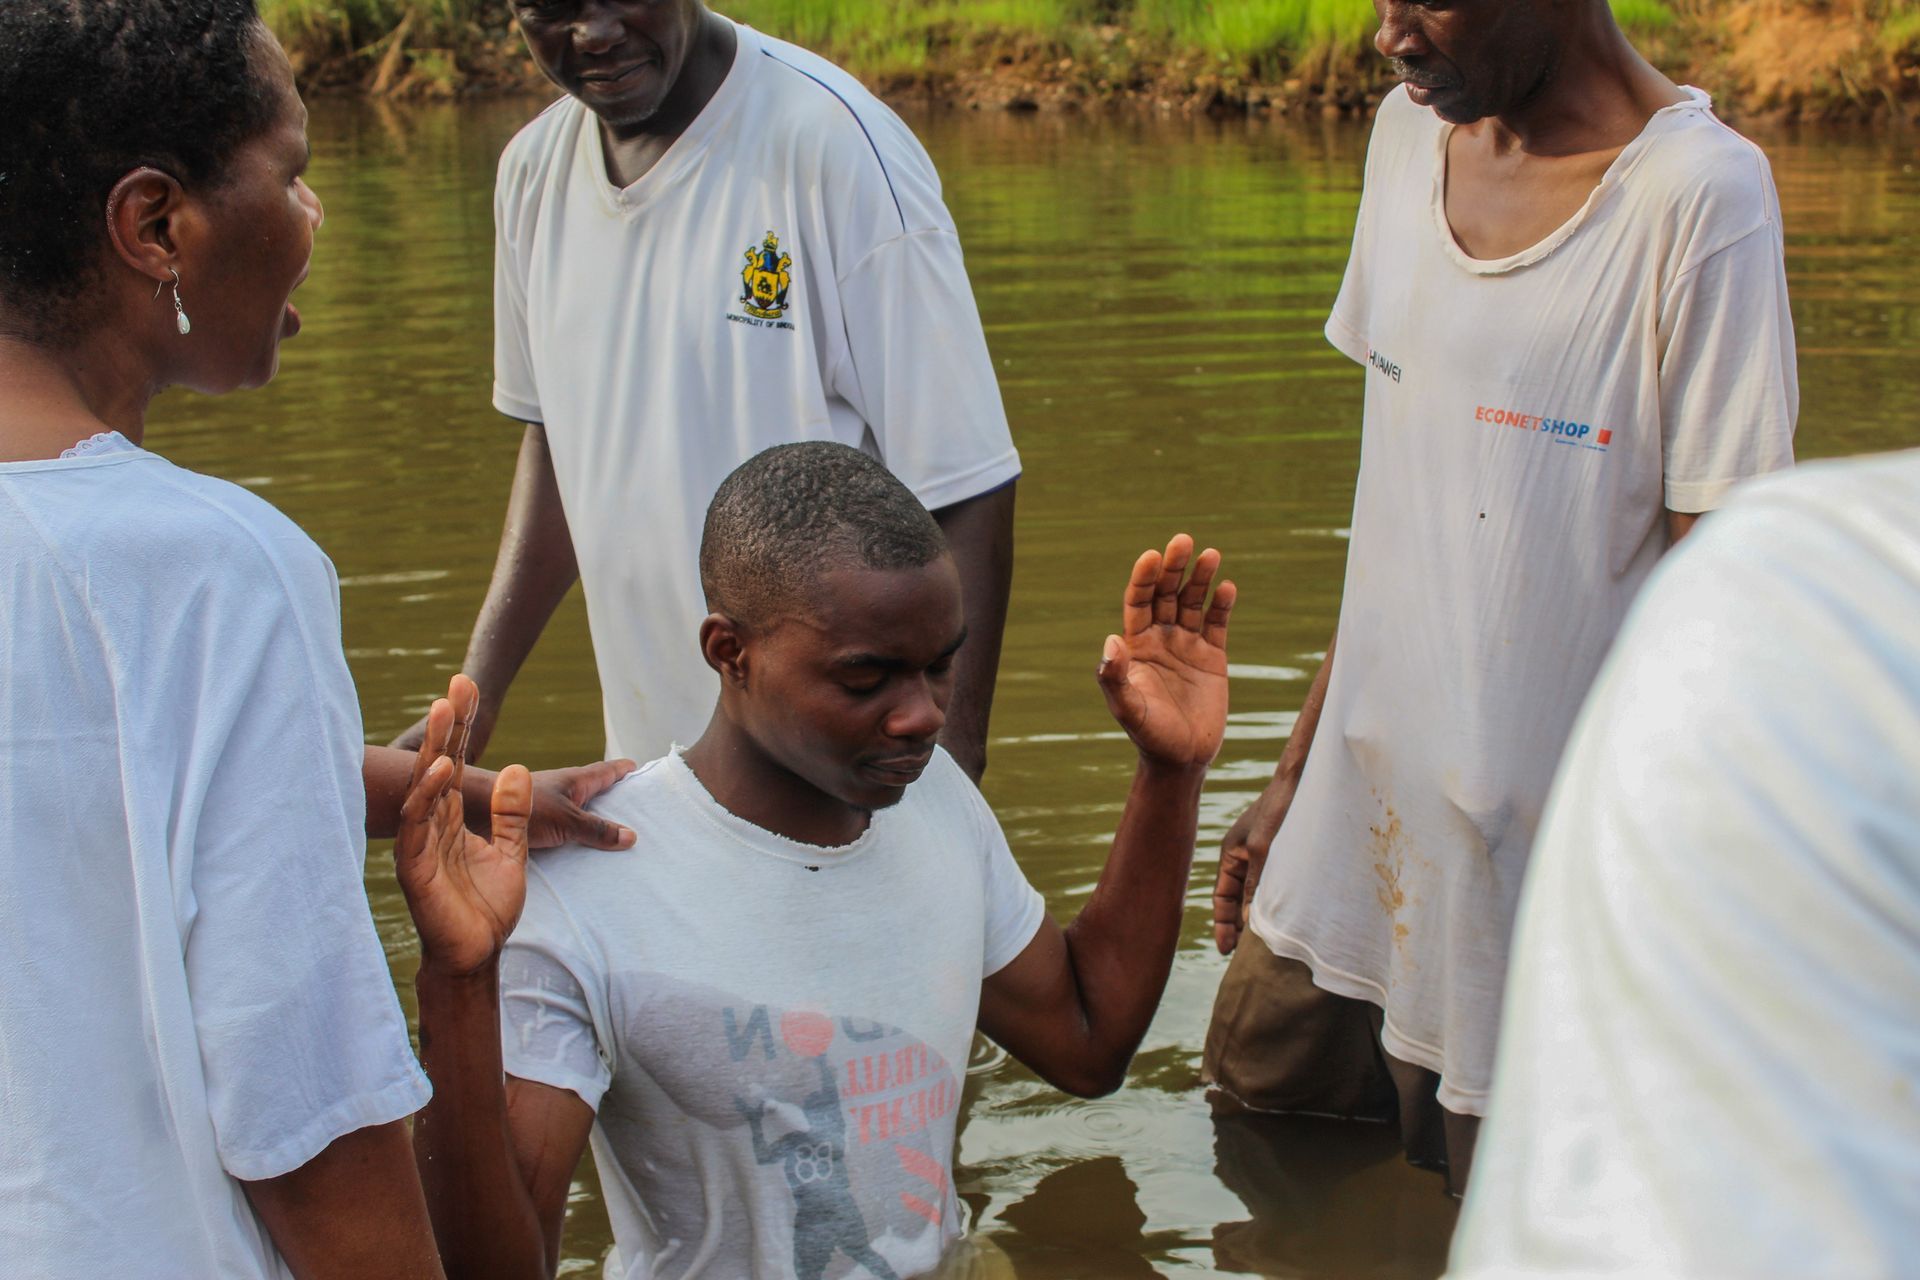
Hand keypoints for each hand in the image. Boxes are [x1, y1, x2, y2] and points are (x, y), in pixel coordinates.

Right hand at [396, 674, 530, 976]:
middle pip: (439, 762)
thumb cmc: (485, 905)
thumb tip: (516, 769)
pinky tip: (439, 771)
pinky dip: (427, 796)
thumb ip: (512, 813)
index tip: (468, 686)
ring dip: (434, 747)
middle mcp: (433, 822)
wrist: (475, 952)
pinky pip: (418, 825)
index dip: (461, 725)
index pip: (457, 761)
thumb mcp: (510, 850)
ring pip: (424, 786)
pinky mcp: (415, 865)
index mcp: (453, 816)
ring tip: (444, 711)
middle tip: (458, 683)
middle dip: (446, 723)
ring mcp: (421, 841)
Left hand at [529, 760, 638, 849]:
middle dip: (614, 798)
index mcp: (575, 780)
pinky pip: (566, 829)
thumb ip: (597, 829)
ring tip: (616, 835)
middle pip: (596, 791)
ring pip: (581, 811)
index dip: (624, 770)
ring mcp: (551, 806)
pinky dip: (578, 836)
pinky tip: (584, 850)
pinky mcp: (539, 823)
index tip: (639, 770)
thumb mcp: (567, 820)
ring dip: (596, 820)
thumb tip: (631, 836)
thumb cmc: (526, 808)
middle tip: (636, 810)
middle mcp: (564, 790)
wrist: (484, 816)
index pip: (606, 771)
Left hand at [1096, 534, 1234, 769]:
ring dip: (1201, 578)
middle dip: (1173, 567)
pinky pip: (1218, 624)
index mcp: (1136, 646)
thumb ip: (1114, 677)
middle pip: (1166, 593)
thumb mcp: (1128, 708)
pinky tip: (1227, 587)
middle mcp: (1161, 639)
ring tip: (1211, 555)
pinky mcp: (1213, 657)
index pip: (1138, 602)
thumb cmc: (1149, 735)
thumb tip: (1111, 641)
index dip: (1143, 578)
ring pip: (1194, 602)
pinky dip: (1223, 605)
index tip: (1151, 556)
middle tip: (1183, 540)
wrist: (1182, 759)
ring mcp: (1187, 645)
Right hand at [1212, 773, 1294, 953]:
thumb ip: (1257, 888)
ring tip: (1267, 947)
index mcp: (1232, 853)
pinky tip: (1291, 923)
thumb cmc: (1282, 810)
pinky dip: (1281, 905)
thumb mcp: (1263, 851)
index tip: (1226, 951)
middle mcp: (1248, 856)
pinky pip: (1281, 888)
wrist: (1309, 780)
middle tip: (1245, 958)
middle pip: (1240, 899)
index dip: (1222, 923)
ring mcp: (1269, 856)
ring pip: (1262, 895)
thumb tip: (1250, 924)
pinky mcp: (1290, 856)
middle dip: (1241, 926)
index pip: (1222, 896)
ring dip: (1263, 917)